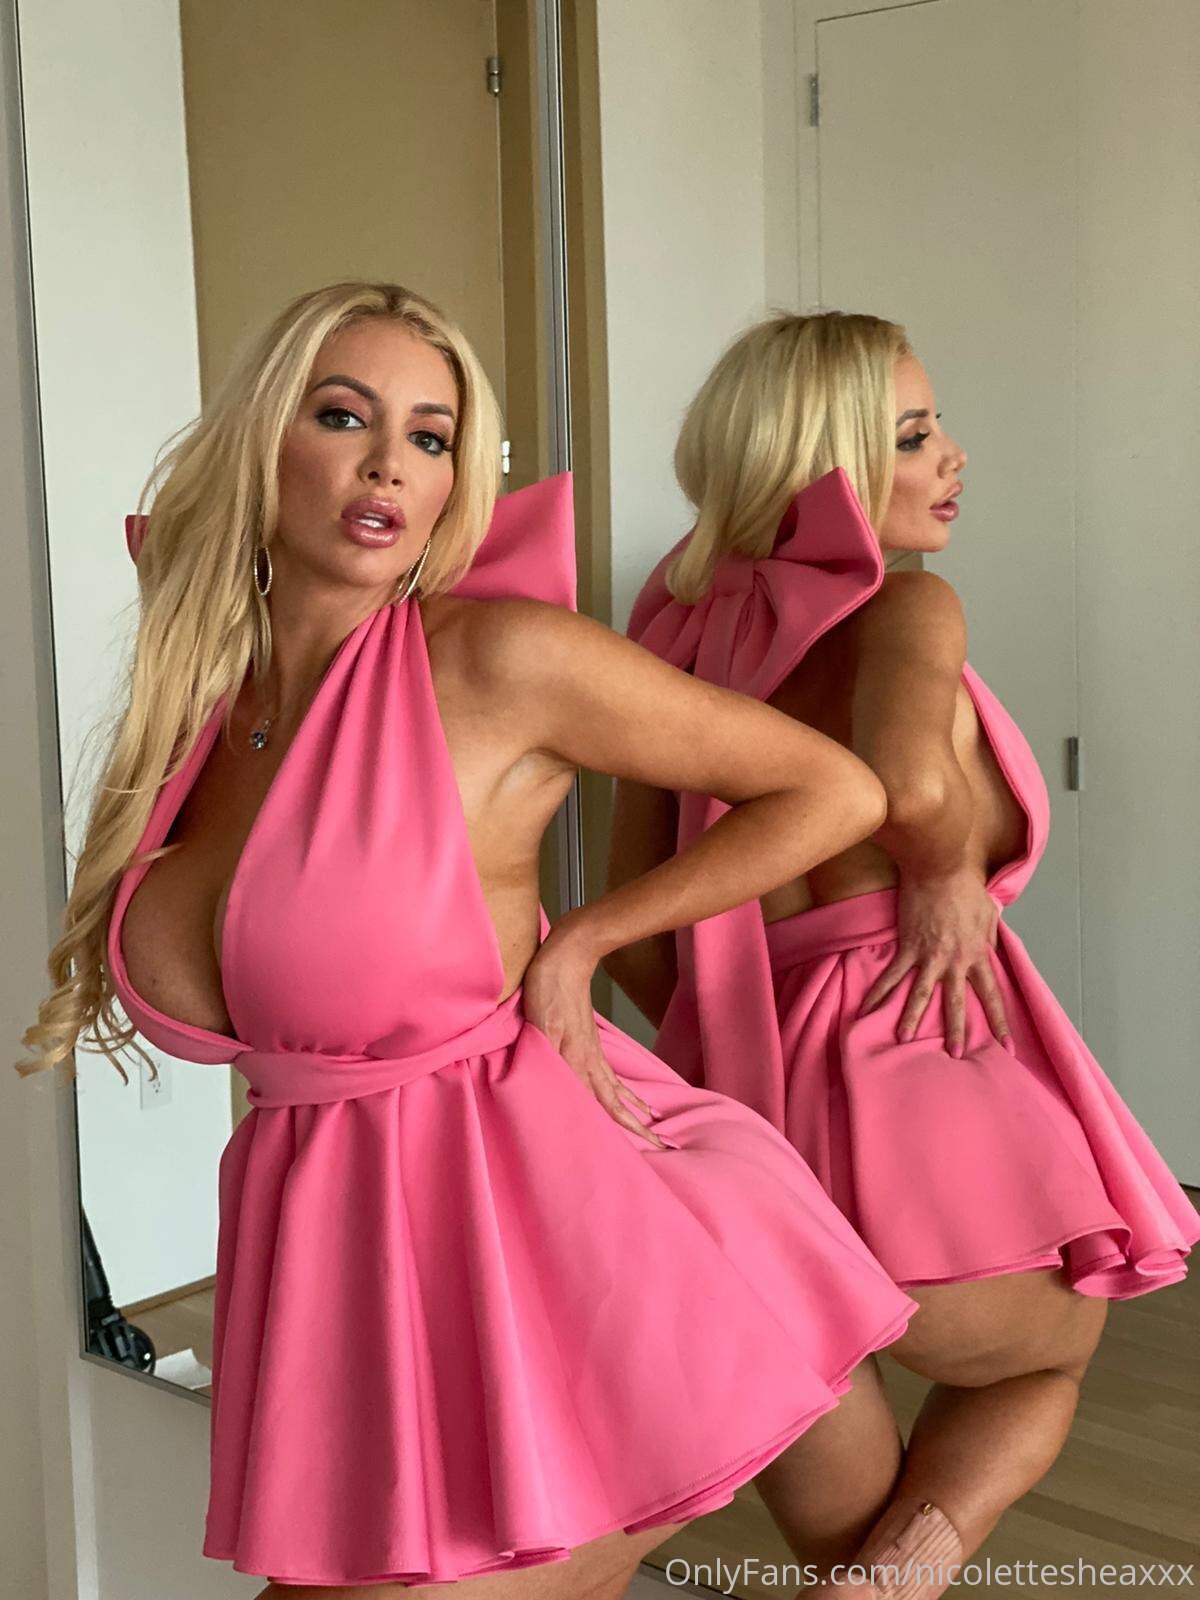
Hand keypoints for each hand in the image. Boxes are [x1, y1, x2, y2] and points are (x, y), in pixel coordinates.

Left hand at [522, 924, 670, 1149]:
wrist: (568, 954)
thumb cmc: (549, 987)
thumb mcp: (541, 1022)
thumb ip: (550, 1054)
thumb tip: (559, 1088)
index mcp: (579, 1060)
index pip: (606, 1104)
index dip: (624, 1126)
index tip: (646, 1146)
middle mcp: (591, 1059)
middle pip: (616, 1101)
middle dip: (636, 1125)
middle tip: (658, 1145)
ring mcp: (592, 1049)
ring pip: (616, 1088)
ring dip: (632, 1109)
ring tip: (649, 1124)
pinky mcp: (589, 1040)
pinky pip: (610, 1073)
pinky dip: (622, 1088)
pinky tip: (626, 1093)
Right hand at [859, 869, 1012, 1057]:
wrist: (939, 867)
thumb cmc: (966, 886)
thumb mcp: (989, 914)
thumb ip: (988, 937)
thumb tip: (988, 949)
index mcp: (978, 954)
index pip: (991, 994)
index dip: (999, 1021)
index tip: (1006, 1045)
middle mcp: (954, 961)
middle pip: (956, 1003)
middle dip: (957, 1030)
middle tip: (957, 1055)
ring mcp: (928, 956)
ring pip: (920, 994)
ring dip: (911, 1019)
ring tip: (903, 1040)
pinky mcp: (907, 947)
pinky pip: (891, 975)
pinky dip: (878, 993)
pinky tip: (867, 1009)